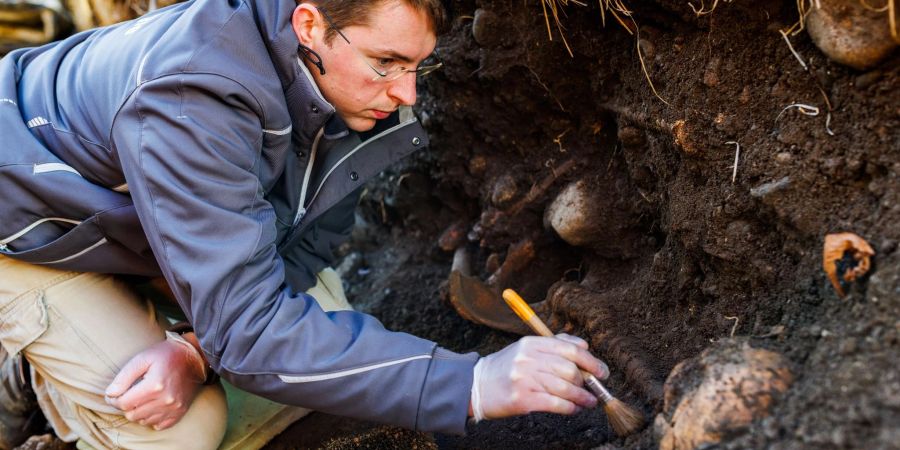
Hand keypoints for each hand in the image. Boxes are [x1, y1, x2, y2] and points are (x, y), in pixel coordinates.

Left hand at [104, 332, 206, 429]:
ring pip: (143, 421)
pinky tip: (152, 406)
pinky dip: (151, 418)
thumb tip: (110, 394)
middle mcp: (165, 400)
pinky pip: (158, 425)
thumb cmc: (166, 355)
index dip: (114, 399)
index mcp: (154, 385)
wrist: (194, 357)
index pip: (123, 403)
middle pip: (132, 415)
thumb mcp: (142, 358)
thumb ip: (124, 376)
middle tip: (128, 394)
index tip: (114, 393)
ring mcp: (174, 408)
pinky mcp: (180, 412)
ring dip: (138, 412)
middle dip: (126, 406)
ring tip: (141, 398)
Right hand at [470, 334, 608, 420]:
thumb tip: (585, 348)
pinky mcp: (522, 399)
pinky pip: (555, 404)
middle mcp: (528, 359)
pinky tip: (574, 409)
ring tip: (588, 402)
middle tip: (593, 390)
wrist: (476, 385)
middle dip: (587, 382)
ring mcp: (524, 379)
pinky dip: (569, 408)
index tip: (602, 371)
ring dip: (582, 398)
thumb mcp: (526, 349)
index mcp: (532, 343)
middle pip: (569, 369)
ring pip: (565, 388)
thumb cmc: (505, 368)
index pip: (570, 349)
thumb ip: (553, 346)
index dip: (591, 361)